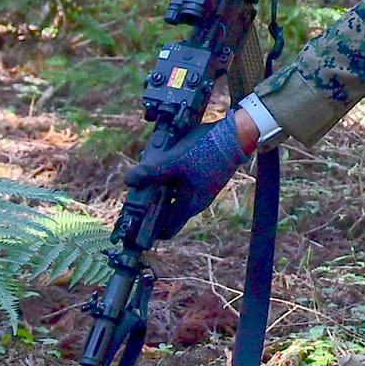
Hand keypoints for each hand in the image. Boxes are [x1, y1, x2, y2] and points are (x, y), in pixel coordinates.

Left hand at [123, 114, 254, 238]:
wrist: (236, 135)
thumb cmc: (206, 152)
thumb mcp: (172, 161)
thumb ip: (149, 172)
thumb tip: (128, 180)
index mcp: (189, 206)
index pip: (166, 230)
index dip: (148, 228)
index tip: (135, 220)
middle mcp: (196, 201)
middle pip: (167, 209)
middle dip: (150, 198)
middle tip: (138, 186)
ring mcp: (202, 188)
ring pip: (174, 192)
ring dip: (160, 182)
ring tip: (150, 164)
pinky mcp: (205, 175)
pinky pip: (183, 181)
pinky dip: (172, 173)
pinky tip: (166, 155)